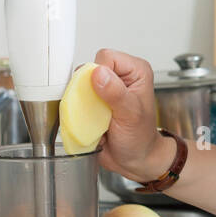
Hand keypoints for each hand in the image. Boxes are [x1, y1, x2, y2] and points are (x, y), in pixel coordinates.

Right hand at [86, 49, 169, 179]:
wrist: (135, 160)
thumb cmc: (140, 138)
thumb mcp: (131, 115)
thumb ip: (115, 93)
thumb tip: (98, 73)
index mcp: (135, 70)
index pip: (106, 57)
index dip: (99, 75)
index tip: (105, 97)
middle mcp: (120, 75)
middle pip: (88, 68)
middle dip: (88, 89)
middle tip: (101, 110)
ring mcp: (104, 88)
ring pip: (78, 83)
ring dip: (81, 101)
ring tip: (96, 116)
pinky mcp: (93, 100)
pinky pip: (75, 98)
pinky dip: (77, 109)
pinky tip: (89, 120)